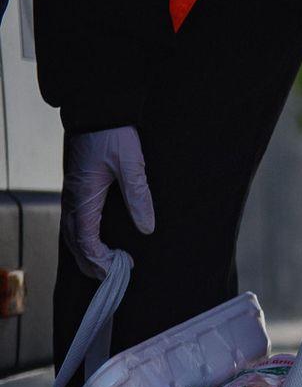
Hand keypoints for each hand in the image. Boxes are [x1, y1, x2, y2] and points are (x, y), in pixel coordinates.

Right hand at [62, 127, 154, 278]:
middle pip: (74, 240)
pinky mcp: (77, 187)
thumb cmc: (113, 134)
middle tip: (112, 277)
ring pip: (71, 231)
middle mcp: (73, 197)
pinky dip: (81, 237)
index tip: (118, 269)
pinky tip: (95, 241)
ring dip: (84, 251)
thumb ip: (139, 196)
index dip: (99, 259)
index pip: (85, 239)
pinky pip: (73, 219)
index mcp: (84, 196)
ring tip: (105, 265)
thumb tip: (147, 228)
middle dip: (90, 262)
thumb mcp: (131, 164)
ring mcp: (72, 192)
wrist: (98, 109)